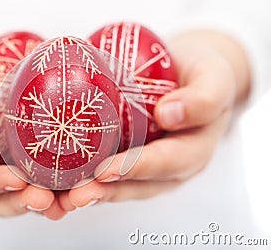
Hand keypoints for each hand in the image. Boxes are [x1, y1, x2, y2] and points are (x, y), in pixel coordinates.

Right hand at [0, 30, 65, 218]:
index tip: (15, 180)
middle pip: (3, 199)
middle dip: (25, 200)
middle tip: (46, 198)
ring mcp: (3, 168)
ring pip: (26, 192)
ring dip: (48, 198)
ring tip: (70, 198)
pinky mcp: (22, 156)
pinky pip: (41, 171)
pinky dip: (60, 178)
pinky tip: (81, 176)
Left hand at [58, 29, 250, 209]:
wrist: (191, 75)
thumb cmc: (205, 75)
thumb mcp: (215, 79)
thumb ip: (203, 98)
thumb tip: (168, 113)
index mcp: (193, 151)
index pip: (166, 163)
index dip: (135, 169)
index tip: (105, 171)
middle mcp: (169, 167)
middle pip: (137, 186)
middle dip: (105, 192)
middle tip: (75, 196)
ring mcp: (148, 166)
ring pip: (119, 186)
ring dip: (90, 193)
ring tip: (61, 199)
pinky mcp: (129, 157)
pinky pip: (108, 172)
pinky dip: (84, 178)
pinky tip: (58, 180)